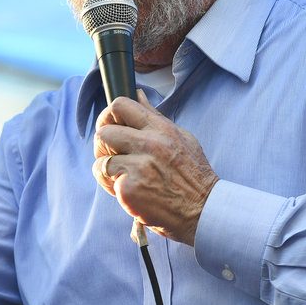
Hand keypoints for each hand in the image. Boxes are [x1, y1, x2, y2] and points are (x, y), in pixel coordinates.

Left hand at [92, 90, 218, 244]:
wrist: (204, 210)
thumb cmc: (193, 176)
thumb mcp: (182, 138)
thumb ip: (156, 117)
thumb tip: (137, 94)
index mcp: (161, 129)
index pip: (120, 105)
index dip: (109, 115)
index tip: (111, 125)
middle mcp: (150, 144)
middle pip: (104, 132)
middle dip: (103, 144)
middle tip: (111, 154)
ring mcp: (139, 167)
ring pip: (101, 159)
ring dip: (106, 168)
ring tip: (122, 175)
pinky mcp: (130, 189)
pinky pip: (106, 181)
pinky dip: (112, 187)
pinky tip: (129, 190)